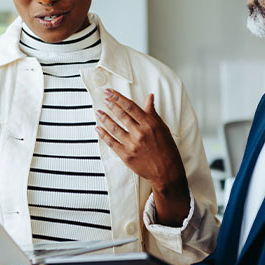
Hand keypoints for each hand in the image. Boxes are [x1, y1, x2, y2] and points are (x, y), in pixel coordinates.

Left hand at [95, 89, 190, 224]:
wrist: (166, 171)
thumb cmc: (166, 148)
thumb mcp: (162, 128)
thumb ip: (152, 112)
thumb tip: (149, 97)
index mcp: (150, 124)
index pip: (130, 107)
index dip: (118, 98)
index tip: (109, 92)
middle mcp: (140, 133)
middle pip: (121, 115)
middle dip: (111, 105)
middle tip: (104, 99)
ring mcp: (132, 145)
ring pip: (114, 128)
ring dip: (104, 118)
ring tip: (98, 112)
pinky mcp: (126, 156)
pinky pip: (111, 143)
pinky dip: (103, 135)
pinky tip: (98, 128)